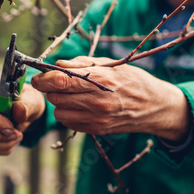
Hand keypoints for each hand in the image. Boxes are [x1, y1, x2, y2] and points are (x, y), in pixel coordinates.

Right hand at [0, 77, 45, 154]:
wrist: (28, 110)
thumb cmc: (29, 101)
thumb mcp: (34, 100)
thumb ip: (27, 105)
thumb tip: (17, 109)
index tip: (12, 128)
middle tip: (16, 135)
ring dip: (3, 144)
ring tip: (17, 137)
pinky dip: (3, 148)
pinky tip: (12, 140)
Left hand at [31, 56, 190, 140]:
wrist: (156, 106)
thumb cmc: (133, 80)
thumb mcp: (110, 64)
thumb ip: (82, 64)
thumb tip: (58, 64)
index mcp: (100, 80)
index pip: (60, 80)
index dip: (43, 78)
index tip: (38, 76)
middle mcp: (97, 101)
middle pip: (55, 97)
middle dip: (51, 89)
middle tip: (57, 83)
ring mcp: (97, 118)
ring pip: (59, 112)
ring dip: (59, 103)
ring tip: (71, 95)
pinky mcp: (97, 130)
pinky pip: (69, 123)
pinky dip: (68, 114)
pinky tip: (79, 106)